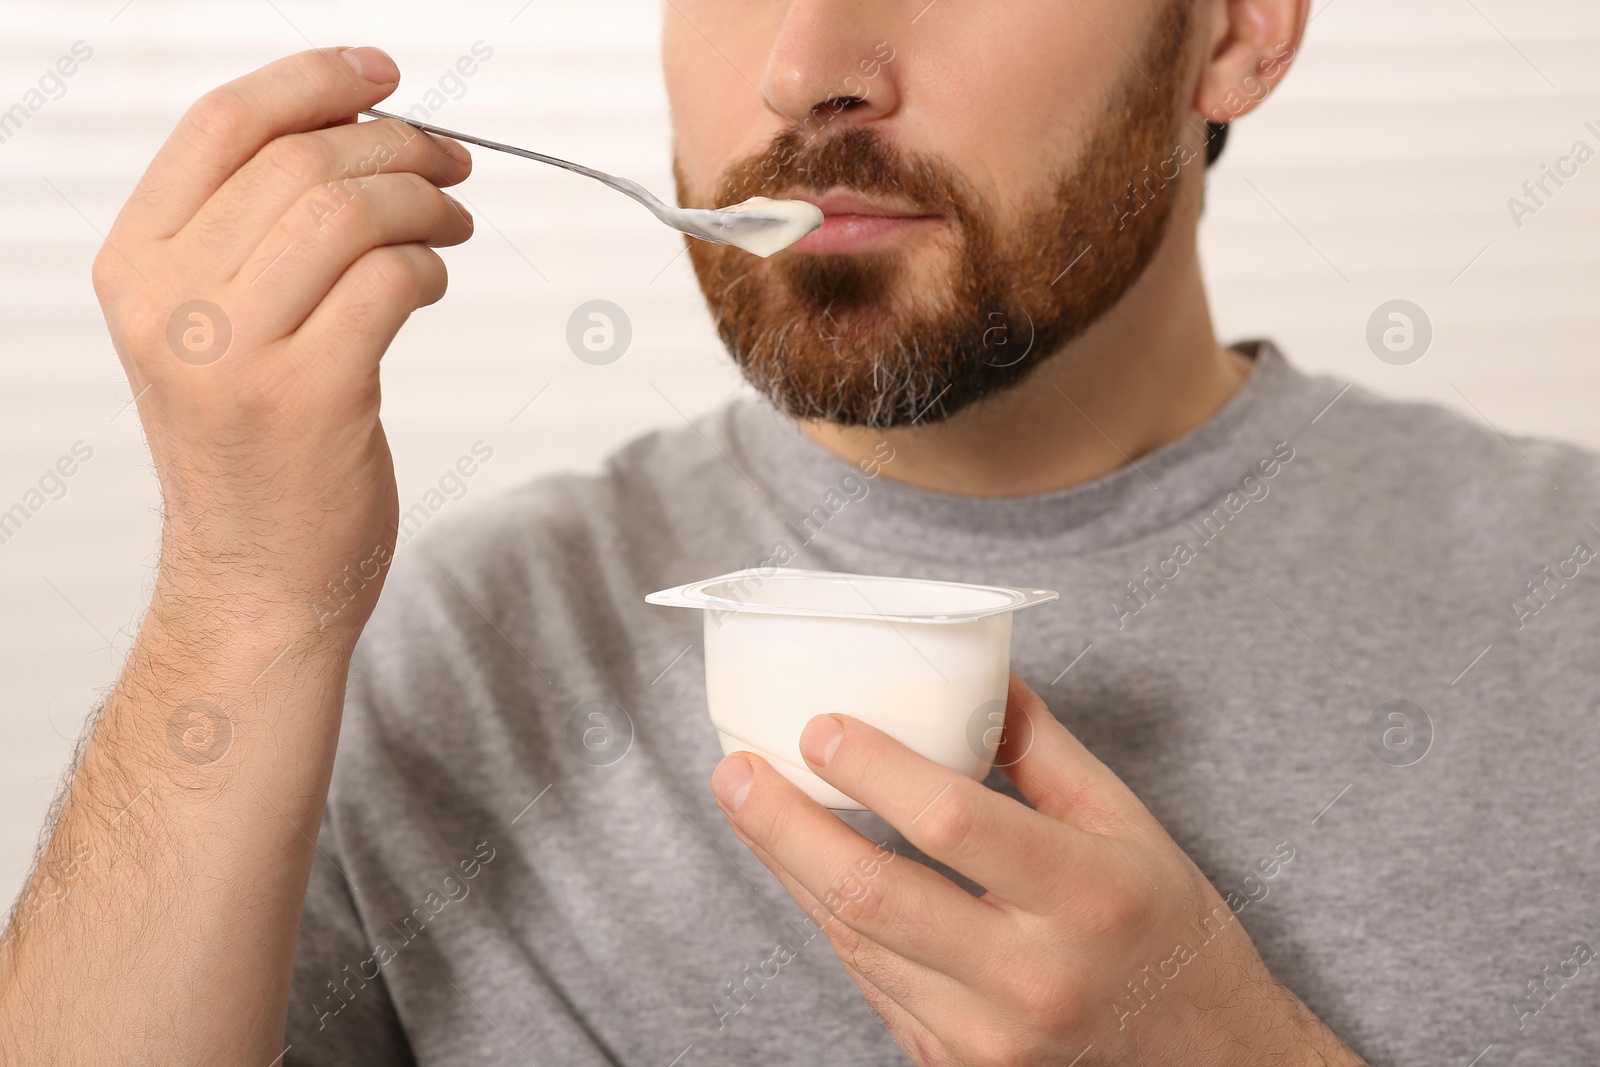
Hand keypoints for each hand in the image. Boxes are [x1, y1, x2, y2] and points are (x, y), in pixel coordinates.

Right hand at [92, 47, 472, 642]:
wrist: (258, 582)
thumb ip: (252, 235)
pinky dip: (430, 264)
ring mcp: (233, 352)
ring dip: (425, 199)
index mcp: (134, 267)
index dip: (314, 79)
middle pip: (302, 160)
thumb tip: (354, 130)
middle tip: (452, 164)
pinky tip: (433, 281)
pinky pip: (391, 279)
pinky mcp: (309, 396)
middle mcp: (168, 303)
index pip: (222, 124)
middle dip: (398, 145)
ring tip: (454, 220)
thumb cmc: (255, 450)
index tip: (384, 75)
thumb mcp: (213, 331)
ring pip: (350, 210)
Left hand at [710, 675, 1365, 1066]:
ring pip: (856, 943)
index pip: (955, 822)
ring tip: (750, 806)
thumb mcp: (1130, 825)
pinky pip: (874, 986)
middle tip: (733, 770)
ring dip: (791, 870)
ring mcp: (989, 1040)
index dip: (873, 770)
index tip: (818, 725)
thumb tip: (975, 669)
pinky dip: (833, 922)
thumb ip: (1045, 749)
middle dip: (784, 825)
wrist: (1211, 1065)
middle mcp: (1033, 979)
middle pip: (872, 894)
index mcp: (1088, 896)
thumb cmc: (1167, 930)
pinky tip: (805, 871)